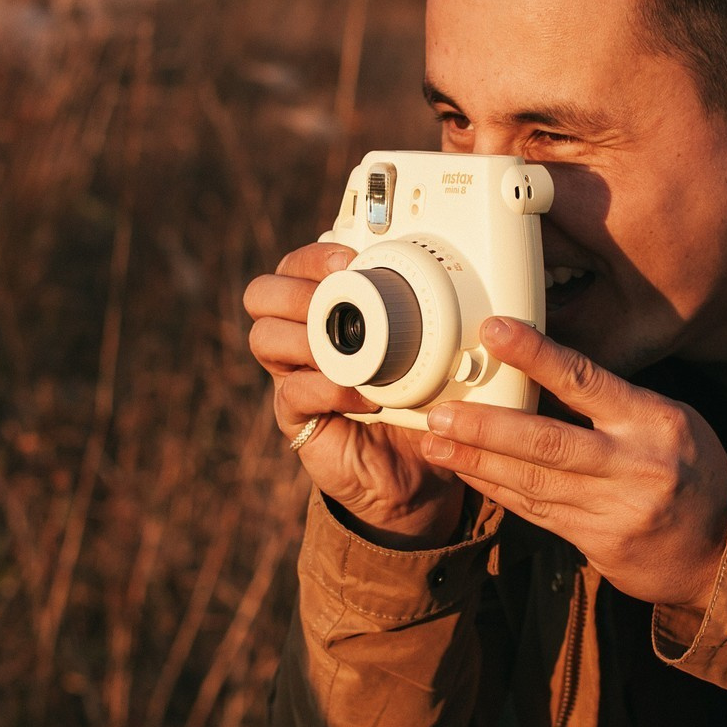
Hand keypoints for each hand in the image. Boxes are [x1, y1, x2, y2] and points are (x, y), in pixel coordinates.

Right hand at [243, 242, 465, 547]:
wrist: (416, 469)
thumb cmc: (420, 401)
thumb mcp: (428, 352)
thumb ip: (427, 316)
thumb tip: (465, 280)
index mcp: (325, 310)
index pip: (292, 267)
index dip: (312, 257)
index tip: (350, 260)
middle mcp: (300, 338)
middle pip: (261, 294)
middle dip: (297, 289)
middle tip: (337, 301)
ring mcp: (292, 376)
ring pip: (265, 338)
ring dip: (308, 337)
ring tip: (351, 352)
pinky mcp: (295, 418)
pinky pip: (293, 392)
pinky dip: (331, 389)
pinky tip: (365, 397)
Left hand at [418, 317, 726, 609]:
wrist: (719, 548)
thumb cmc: (689, 469)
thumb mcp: (666, 419)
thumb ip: (610, 402)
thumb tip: (539, 372)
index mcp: (653, 421)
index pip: (586, 380)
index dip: (536, 355)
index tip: (494, 331)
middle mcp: (633, 464)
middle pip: (547, 442)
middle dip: (487, 426)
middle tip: (440, 412)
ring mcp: (614, 509)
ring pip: (532, 482)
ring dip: (476, 460)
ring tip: (434, 441)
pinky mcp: (596, 542)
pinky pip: (535, 511)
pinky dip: (496, 488)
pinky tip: (466, 470)